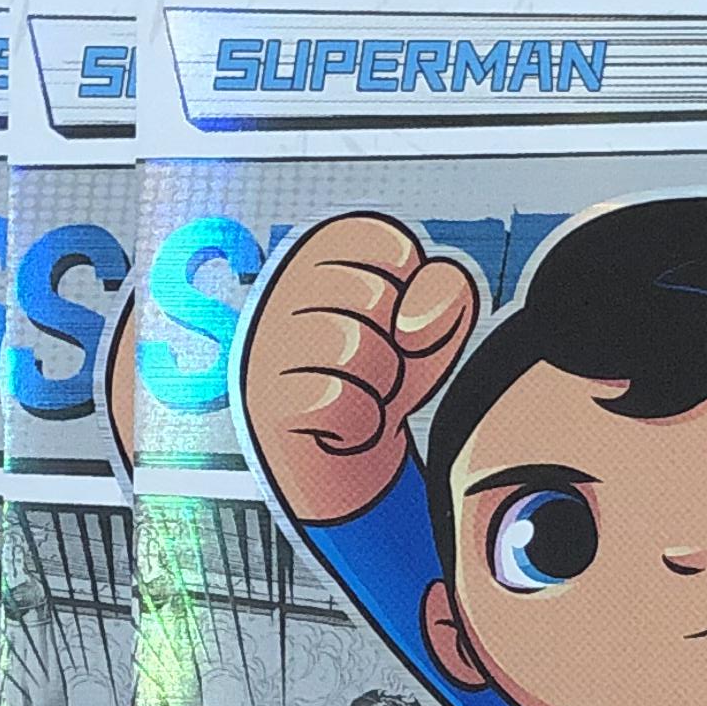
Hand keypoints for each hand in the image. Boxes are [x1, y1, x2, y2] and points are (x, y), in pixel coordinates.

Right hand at [239, 213, 481, 523]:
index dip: (413, 292)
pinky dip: (361, 423)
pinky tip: (346, 427)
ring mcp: (265, 342)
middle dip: (393, 344)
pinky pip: (337, 399)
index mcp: (322, 253)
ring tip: (362, 394)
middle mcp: (282, 289)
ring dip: (379, 385)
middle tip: (376, 367)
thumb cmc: (387, 376)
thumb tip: (413, 321)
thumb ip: (444, 291)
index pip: (392, 249)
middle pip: (371, 296)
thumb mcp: (433, 324)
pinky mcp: (261, 399)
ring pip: (354, 346)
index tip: (396, 321)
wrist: (352, 456)